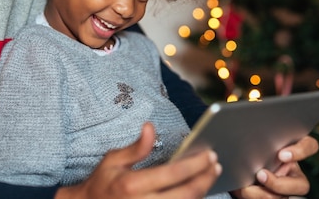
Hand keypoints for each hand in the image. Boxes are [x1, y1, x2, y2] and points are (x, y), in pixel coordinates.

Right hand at [55, 122, 221, 198]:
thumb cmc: (101, 183)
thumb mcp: (113, 160)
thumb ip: (136, 147)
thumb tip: (150, 126)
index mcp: (133, 184)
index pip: (174, 173)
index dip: (196, 164)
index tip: (209, 154)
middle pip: (187, 194)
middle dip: (206, 178)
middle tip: (216, 164)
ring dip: (203, 191)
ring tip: (211, 176)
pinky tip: (197, 190)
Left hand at [232, 135, 318, 198]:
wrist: (233, 169)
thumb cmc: (244, 149)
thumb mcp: (252, 142)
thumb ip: (257, 141)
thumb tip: (247, 141)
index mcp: (291, 150)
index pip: (309, 146)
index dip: (300, 151)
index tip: (281, 155)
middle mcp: (291, 172)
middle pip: (302, 185)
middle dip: (279, 184)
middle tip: (260, 175)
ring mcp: (284, 189)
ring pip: (284, 198)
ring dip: (264, 194)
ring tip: (245, 188)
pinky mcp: (274, 197)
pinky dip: (255, 198)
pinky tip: (244, 190)